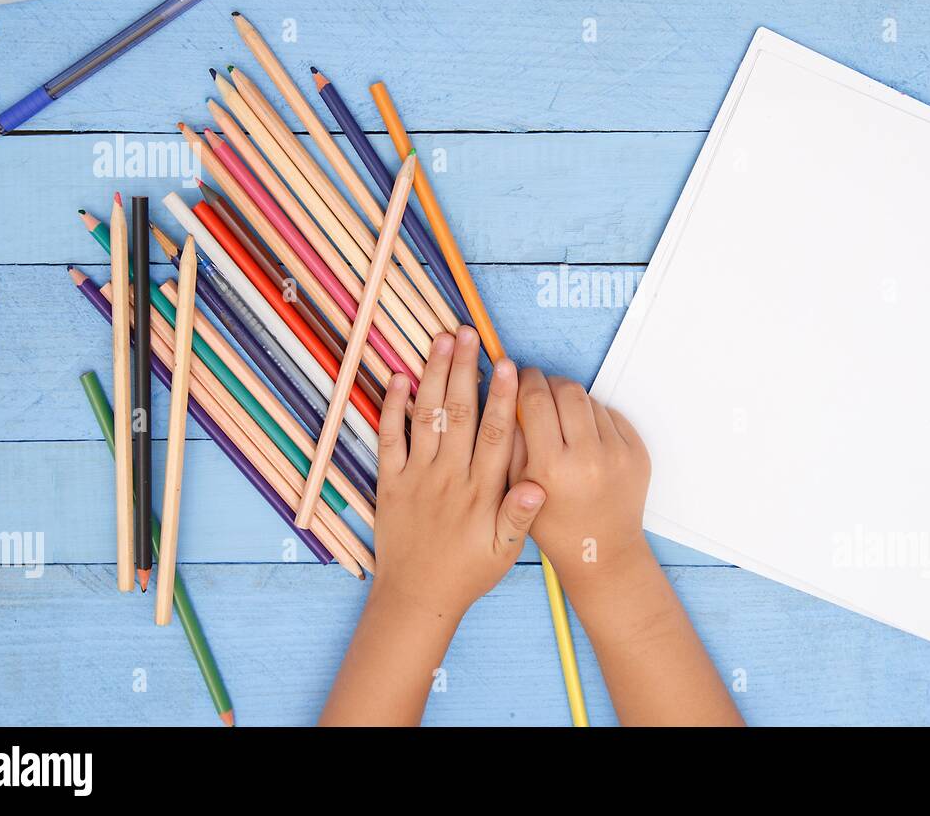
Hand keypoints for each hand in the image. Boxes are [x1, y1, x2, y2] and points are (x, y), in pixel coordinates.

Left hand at [373, 327, 546, 621]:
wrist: (416, 597)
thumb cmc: (467, 572)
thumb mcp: (505, 552)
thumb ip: (520, 516)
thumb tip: (539, 485)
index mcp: (481, 491)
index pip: (496, 434)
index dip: (503, 397)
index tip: (508, 364)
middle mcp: (448, 477)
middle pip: (458, 413)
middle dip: (464, 370)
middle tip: (469, 334)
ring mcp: (416, 477)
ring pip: (426, 417)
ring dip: (433, 375)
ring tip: (441, 341)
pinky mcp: (390, 482)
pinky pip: (389, 438)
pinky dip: (393, 407)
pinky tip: (400, 378)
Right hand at [509, 370, 650, 587]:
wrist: (601, 551)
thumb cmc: (553, 525)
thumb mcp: (517, 487)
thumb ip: (510, 441)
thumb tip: (509, 396)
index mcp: (552, 467)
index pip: (536, 399)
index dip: (525, 380)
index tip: (520, 376)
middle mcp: (588, 457)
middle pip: (567, 390)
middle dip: (549, 383)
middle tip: (540, 390)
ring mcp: (618, 453)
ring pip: (590, 400)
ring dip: (572, 401)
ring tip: (561, 419)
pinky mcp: (637, 453)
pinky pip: (611, 415)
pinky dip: (594, 417)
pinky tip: (584, 436)